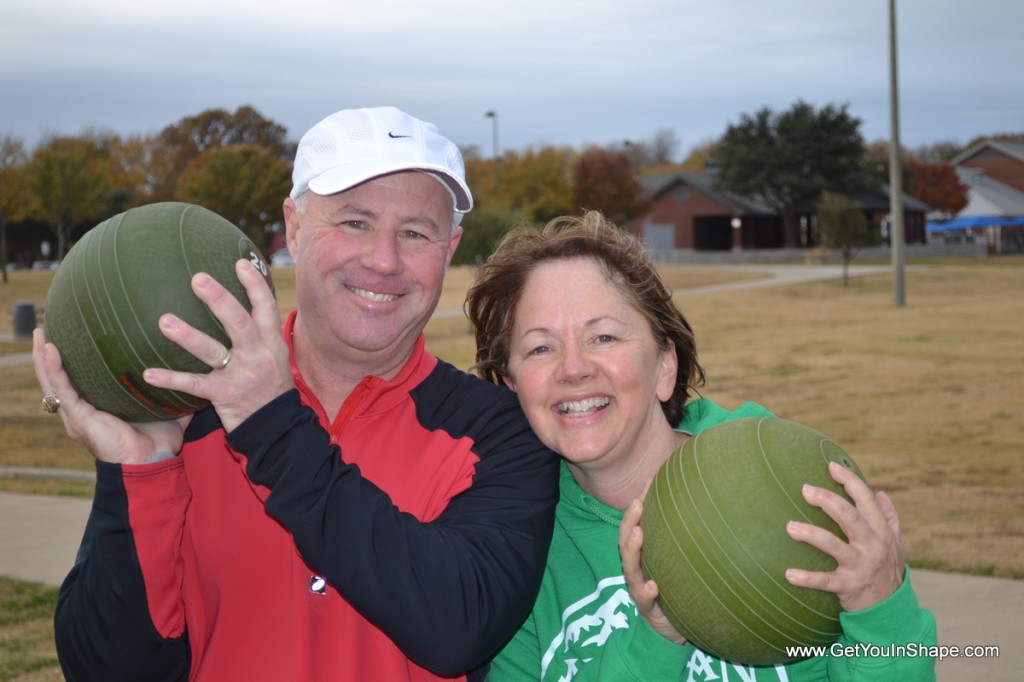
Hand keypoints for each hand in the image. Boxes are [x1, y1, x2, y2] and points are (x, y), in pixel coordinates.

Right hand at [33, 328, 187, 463]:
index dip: (70, 360)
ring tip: (38, 332)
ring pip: (52, 381)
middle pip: (58, 377)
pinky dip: (54, 369)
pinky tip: (50, 350)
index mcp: (97, 407)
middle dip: (48, 353)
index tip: (68, 333)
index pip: (77, 379)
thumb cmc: (159, 442)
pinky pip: (62, 390)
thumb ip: (173, 390)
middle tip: (43, 327)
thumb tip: (192, 368)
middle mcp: (81, 410)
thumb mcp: (166, 408)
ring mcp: (77, 415)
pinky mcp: (79, 418)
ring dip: (43, 356)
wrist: (154, 464)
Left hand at [142, 259, 293, 432]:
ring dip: (187, 335)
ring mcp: (242, 376)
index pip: (266, 308)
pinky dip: (170, 379)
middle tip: (198, 279)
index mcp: (272, 343)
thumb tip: (237, 305)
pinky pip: (194, 385)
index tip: (238, 263)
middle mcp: (259, 356)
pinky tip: (148, 373)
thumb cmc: (271, 389)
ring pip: (213, 351)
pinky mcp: (225, 395)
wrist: (278, 429)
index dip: (254, 285)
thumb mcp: (274, 358)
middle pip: (239, 322)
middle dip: (219, 299)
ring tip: (164, 321)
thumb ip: (259, 334)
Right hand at [619, 492, 686, 643]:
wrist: (672, 626)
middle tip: (637, 502)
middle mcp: (636, 567)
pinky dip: (646, 590)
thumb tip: (700, 504)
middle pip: (626, 540)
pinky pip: (643, 598)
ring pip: (630, 566)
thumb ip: (678, 538)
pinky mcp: (647, 607)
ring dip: (633, 548)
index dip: (640, 503)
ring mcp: (638, 586)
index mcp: (642, 554)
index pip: (636, 524)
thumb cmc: (674, 587)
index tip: (649, 481)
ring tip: (639, 533)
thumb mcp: (675, 560)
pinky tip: (653, 584)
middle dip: (630, 520)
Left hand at [785, 461, 904, 611]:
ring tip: (789, 527)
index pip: (866, 501)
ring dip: (811, 534)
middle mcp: (873, 546)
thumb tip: (880, 493)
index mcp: (882, 532)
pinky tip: (789, 574)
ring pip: (834, 545)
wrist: (891, 610)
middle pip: (849, 517)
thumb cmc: (887, 570)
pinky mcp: (849, 586)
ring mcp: (860, 566)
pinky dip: (807, 578)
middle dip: (827, 500)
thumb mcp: (895, 544)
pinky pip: (825, 581)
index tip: (831, 466)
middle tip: (805, 489)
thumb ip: (889, 518)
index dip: (850, 481)